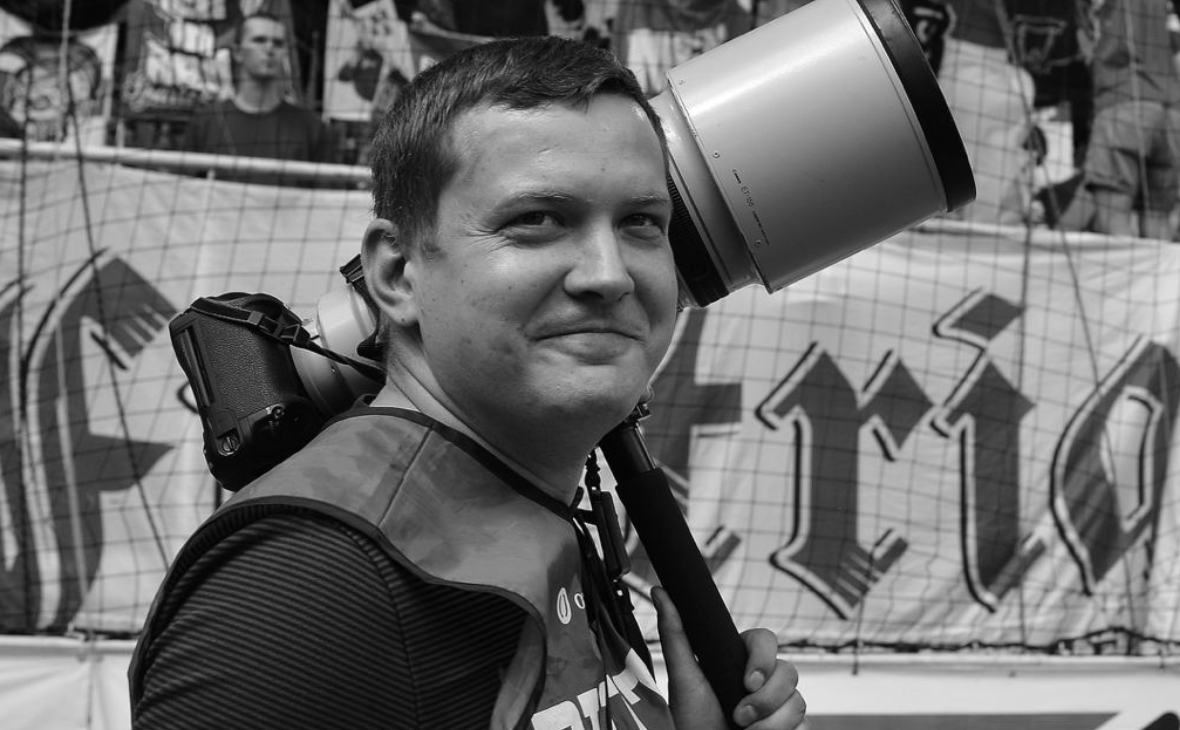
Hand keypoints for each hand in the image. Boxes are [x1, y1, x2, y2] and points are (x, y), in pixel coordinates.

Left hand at [653, 587, 807, 729]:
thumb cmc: (692, 720)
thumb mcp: (683, 678)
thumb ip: (675, 634)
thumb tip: (659, 592)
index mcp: (742, 661)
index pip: (767, 640)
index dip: (764, 657)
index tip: (748, 682)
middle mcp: (767, 680)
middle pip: (789, 671)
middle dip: (766, 699)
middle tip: (739, 717)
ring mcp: (782, 705)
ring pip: (798, 701)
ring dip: (771, 724)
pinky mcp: (794, 727)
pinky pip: (806, 725)